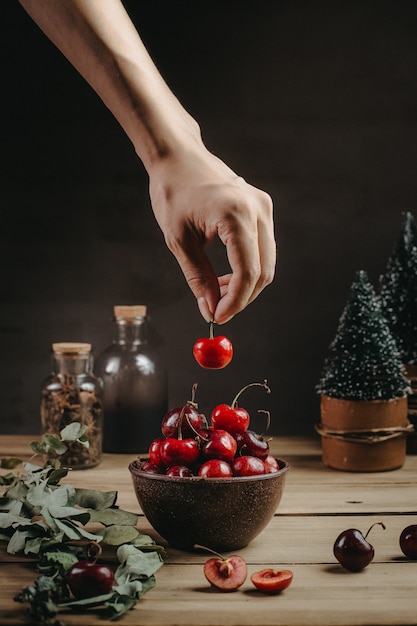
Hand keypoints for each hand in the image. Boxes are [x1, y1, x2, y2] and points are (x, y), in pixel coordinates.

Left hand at [149, 144, 275, 323]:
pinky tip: (226, 274)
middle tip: (216, 308)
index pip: (248, 272)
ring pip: (267, 262)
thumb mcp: (179, 241)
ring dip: (246, 284)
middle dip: (242, 297)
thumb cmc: (173, 192)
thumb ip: (198, 278)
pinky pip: (263, 248)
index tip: (217, 317)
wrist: (178, 157)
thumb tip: (210, 309)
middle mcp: (257, 209)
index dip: (235, 302)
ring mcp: (263, 206)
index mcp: (235, 214)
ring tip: (217, 290)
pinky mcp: (262, 208)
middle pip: (264, 271)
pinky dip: (249, 267)